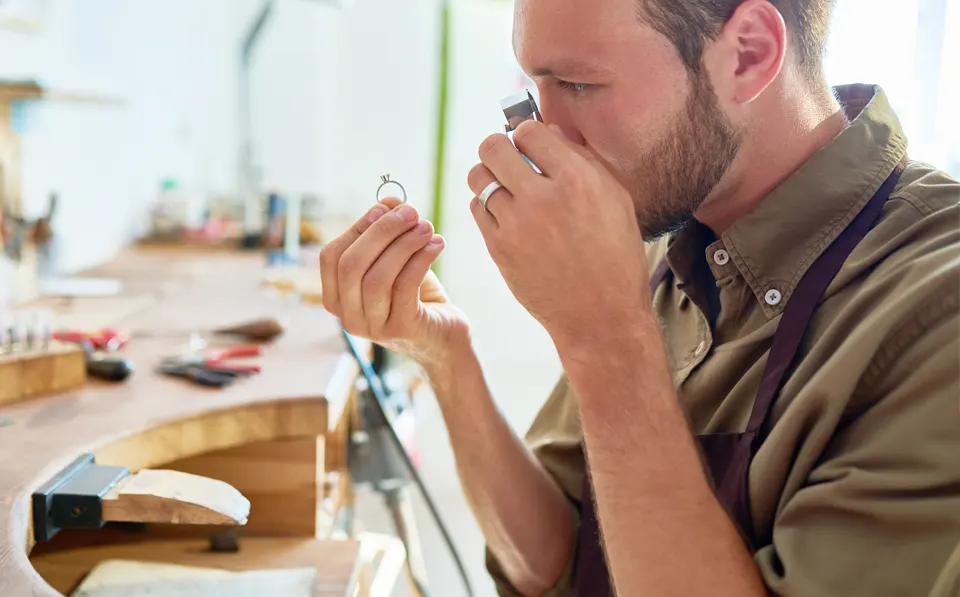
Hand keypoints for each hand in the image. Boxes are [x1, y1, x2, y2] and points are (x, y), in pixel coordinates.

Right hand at [319, 196, 469, 363]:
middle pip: (352, 265)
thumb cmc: (416, 298)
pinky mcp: (402, 330)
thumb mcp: (397, 263)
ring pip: (377, 277)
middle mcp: (348, 317)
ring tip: (427, 228)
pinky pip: (405, 286)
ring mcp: (373, 328)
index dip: (358, 227)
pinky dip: (421, 259)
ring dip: (405, 244)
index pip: (332, 256)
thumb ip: (387, 234)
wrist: (445, 340)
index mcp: (337, 299)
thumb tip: (391, 201)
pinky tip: (437, 244)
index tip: (388, 207)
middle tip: (412, 213)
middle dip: (382, 231)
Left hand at [468, 120, 649, 344]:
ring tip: (505, 185)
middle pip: (493, 147)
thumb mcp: (616, 199)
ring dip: (489, 175)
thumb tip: (550, 130)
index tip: (531, 144)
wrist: (600, 314)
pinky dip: (487, 204)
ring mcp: (516, 224)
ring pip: (479, 177)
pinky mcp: (499, 248)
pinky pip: (477, 209)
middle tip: (509, 158)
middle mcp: (543, 198)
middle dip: (499, 147)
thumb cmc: (615, 254)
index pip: (529, 131)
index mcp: (578, 180)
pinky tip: (506, 212)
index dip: (527, 134)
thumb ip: (584, 159)